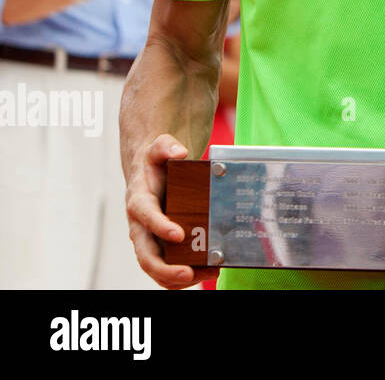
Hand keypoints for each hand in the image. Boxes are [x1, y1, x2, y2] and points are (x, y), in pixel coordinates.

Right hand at [124, 134, 216, 288]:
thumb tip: (179, 152)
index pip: (145, 215)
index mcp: (139, 201)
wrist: (149, 172)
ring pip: (155, 266)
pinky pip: (166, 267)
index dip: (159, 226)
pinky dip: (184, 274)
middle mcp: (140, 225)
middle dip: (164, 267)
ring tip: (206, 275)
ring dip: (176, 277)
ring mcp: (148, 239)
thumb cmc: (155, 162)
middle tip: (187, 272)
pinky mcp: (159, 246)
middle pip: (145, 253)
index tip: (179, 234)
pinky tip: (207, 272)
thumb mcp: (159, 148)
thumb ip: (166, 146)